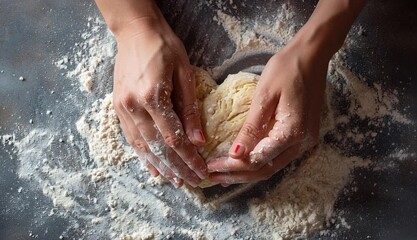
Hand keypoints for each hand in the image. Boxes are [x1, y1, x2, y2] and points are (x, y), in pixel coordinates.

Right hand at [112, 10, 206, 186]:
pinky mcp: (118, 107)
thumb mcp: (184, 73)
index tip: (202, 171)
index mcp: (152, 96)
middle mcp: (134, 106)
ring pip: (143, 146)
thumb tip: (199, 140)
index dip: (189, 158)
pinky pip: (131, 137)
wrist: (135, 32)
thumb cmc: (163, 47)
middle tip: (192, 182)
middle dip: (177, 167)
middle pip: (158, 147)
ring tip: (175, 180)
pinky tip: (152, 166)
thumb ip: (190, 109)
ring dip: (160, 165)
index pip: (174, 138)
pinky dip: (143, 154)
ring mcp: (122, 108)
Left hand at [208, 38, 327, 183]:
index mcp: (292, 131)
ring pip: (272, 166)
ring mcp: (305, 142)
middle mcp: (302, 143)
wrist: (311, 56)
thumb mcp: (264, 96)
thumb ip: (251, 128)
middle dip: (237, 175)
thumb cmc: (286, 69)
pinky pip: (278, 156)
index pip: (257, 160)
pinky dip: (258, 162)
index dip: (232, 167)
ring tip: (222, 174)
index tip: (210, 167)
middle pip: (265, 170)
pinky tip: (242, 163)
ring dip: (246, 173)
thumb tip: (235, 155)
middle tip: (211, 176)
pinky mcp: (302, 137)